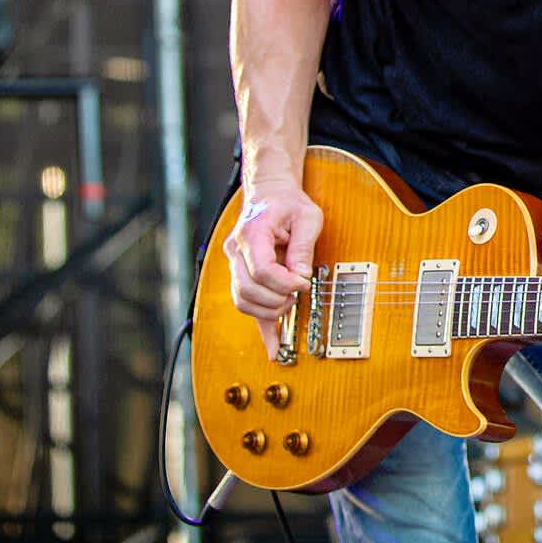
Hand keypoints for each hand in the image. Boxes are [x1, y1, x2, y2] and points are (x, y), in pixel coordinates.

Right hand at [223, 182, 323, 358]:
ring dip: (269, 310)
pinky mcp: (241, 276)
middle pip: (249, 288)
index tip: (303, 283)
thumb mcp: (307, 216)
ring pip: (243, 300)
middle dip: (278, 297)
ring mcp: (234, 264)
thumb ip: (303, 246)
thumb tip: (302, 276)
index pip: (261, 269)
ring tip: (290, 302)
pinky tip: (274, 348)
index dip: (284, 282)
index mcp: (252, 232)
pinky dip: (262, 327)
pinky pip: (246, 306)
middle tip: (299, 292)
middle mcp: (236, 250)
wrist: (269, 194)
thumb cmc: (289, 203)